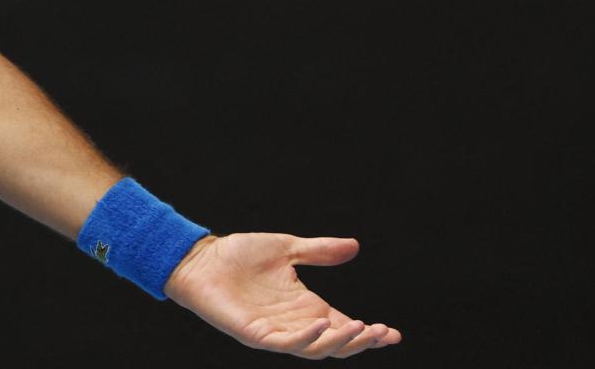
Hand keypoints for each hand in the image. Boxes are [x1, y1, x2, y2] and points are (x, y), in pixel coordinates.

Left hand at [163, 233, 401, 358]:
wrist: (200, 258)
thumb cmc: (238, 254)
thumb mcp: (286, 248)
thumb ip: (318, 251)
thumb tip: (354, 246)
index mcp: (304, 306)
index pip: (342, 325)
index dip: (368, 333)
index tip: (393, 334)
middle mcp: (294, 322)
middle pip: (335, 343)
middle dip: (362, 342)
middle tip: (384, 334)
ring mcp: (275, 331)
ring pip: (316, 348)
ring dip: (340, 342)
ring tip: (362, 329)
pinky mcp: (255, 334)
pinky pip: (287, 343)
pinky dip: (307, 337)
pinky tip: (323, 323)